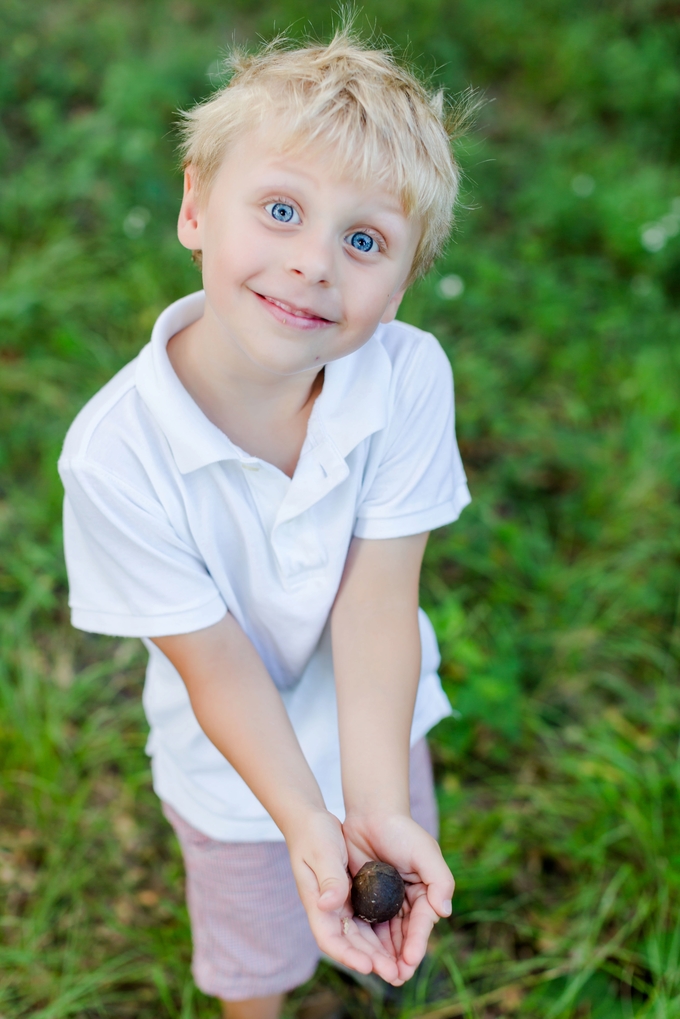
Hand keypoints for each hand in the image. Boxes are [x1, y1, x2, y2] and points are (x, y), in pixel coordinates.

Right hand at [285, 809, 403, 982]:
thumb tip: (329, 905)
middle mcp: (328, 909)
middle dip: (371, 961)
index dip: (348, 955)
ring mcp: (340, 904)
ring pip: (361, 936)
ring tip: (402, 966)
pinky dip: (382, 932)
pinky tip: (400, 939)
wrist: (312, 820)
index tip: (368, 966)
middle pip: (349, 944)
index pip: (329, 938)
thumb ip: (328, 877)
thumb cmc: (314, 833)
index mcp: (316, 902)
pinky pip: (368, 920)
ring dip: (379, 952)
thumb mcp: (322, 852)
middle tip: (396, 974)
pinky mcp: (352, 895)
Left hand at [341, 812, 453, 983]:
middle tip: (395, 977)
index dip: (417, 943)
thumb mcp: (425, 851)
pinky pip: (365, 925)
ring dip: (384, 956)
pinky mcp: (364, 901)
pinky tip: (362, 956)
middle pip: (404, 936)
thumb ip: (440, 880)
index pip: (421, 923)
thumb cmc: (402, 831)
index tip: (409, 960)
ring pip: (385, 936)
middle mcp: (406, 903)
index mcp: (425, 894)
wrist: (370, 815)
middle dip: (400, 958)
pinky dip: (365, 942)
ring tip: (380, 973)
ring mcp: (384, 904)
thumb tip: (444, 912)